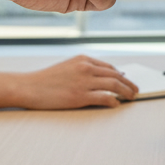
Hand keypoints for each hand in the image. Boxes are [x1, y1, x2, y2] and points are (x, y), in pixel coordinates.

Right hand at [18, 55, 138, 108]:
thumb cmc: (45, 80)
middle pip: (116, 75)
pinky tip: (116, 104)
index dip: (121, 75)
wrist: (28, 87)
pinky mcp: (80, 96)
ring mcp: (84, 82)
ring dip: (126, 92)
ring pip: (114, 85)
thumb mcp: (67, 67)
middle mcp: (86, 68)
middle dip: (129, 83)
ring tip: (131, 97)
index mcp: (83, 59)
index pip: (109, 67)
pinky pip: (105, 98)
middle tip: (136, 90)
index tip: (126, 81)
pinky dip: (114, 101)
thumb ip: (84, 69)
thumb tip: (103, 76)